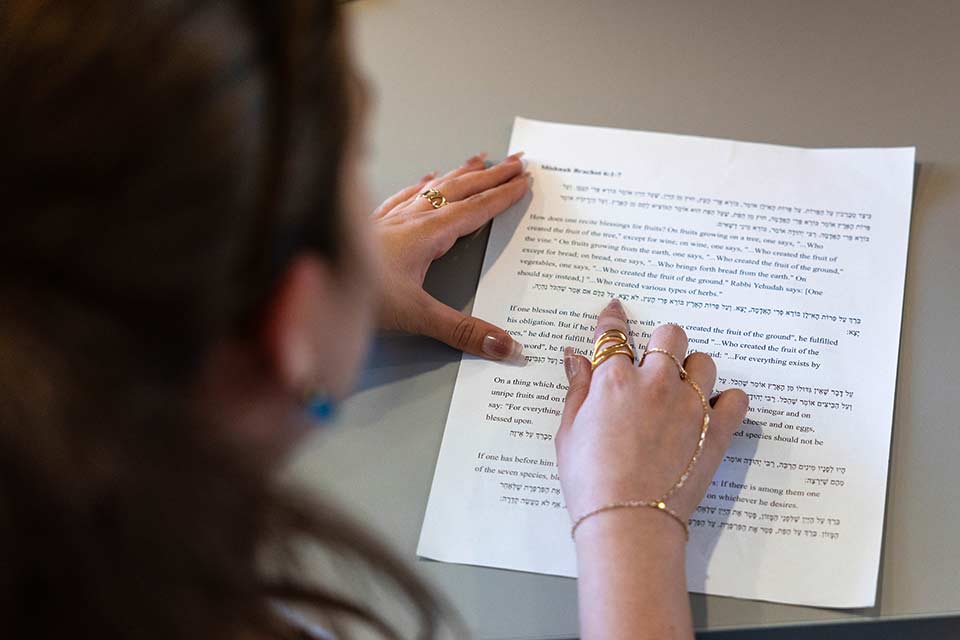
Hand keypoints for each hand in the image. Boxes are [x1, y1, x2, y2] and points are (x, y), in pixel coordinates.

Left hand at [373, 152, 528, 360]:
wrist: (309, 278)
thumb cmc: (354, 297)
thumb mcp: (415, 316)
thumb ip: (462, 331)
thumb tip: (505, 344)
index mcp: (426, 234)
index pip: (475, 209)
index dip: (502, 195)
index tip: (524, 181)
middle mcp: (409, 219)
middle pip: (459, 189)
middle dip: (491, 175)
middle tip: (516, 161)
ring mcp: (389, 218)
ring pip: (433, 186)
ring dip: (461, 173)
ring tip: (480, 160)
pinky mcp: (370, 224)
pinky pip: (404, 194)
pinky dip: (422, 184)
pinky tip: (425, 179)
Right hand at [556, 299, 748, 536]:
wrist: (628, 522)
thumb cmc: (590, 480)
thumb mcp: (568, 431)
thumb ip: (578, 389)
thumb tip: (577, 358)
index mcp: (615, 381)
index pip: (614, 335)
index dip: (613, 320)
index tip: (614, 312)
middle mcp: (656, 383)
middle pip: (669, 335)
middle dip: (661, 342)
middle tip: (653, 361)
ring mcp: (691, 405)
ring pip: (704, 361)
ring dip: (693, 369)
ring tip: (682, 388)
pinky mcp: (716, 431)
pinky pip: (736, 398)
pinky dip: (726, 400)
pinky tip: (711, 411)